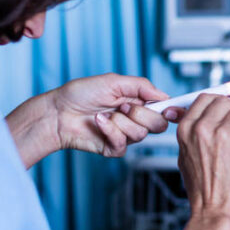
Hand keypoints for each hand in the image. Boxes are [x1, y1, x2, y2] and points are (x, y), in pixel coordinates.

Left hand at [53, 74, 171, 156]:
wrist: (58, 112)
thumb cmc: (80, 94)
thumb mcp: (113, 82)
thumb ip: (141, 86)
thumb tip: (164, 95)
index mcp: (137, 101)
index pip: (163, 108)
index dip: (171, 109)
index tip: (171, 109)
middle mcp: (134, 118)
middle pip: (158, 125)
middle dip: (142, 114)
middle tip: (124, 106)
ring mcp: (124, 134)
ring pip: (140, 134)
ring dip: (120, 121)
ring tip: (104, 114)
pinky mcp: (113, 148)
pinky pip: (123, 143)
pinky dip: (110, 131)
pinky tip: (99, 123)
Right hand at [175, 94, 229, 229]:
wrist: (216, 212)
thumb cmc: (202, 190)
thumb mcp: (185, 156)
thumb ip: (191, 130)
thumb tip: (197, 110)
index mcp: (186, 129)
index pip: (204, 98)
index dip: (214, 104)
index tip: (219, 111)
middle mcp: (203, 127)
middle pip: (223, 101)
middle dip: (228, 112)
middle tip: (229, 130)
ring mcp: (223, 133)